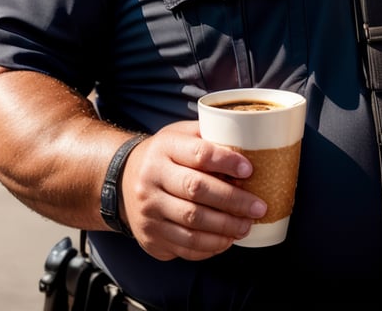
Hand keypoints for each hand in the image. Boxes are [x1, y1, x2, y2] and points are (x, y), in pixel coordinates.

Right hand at [119, 120, 267, 259]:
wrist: (123, 179)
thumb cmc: (165, 155)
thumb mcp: (181, 135)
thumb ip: (210, 138)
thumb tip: (248, 147)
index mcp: (164, 149)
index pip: (198, 154)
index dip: (226, 161)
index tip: (249, 170)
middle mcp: (152, 179)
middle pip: (197, 190)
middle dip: (233, 201)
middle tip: (258, 207)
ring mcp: (149, 211)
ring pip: (191, 223)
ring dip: (225, 228)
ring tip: (246, 226)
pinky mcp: (150, 236)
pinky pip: (184, 246)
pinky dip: (209, 247)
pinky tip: (226, 240)